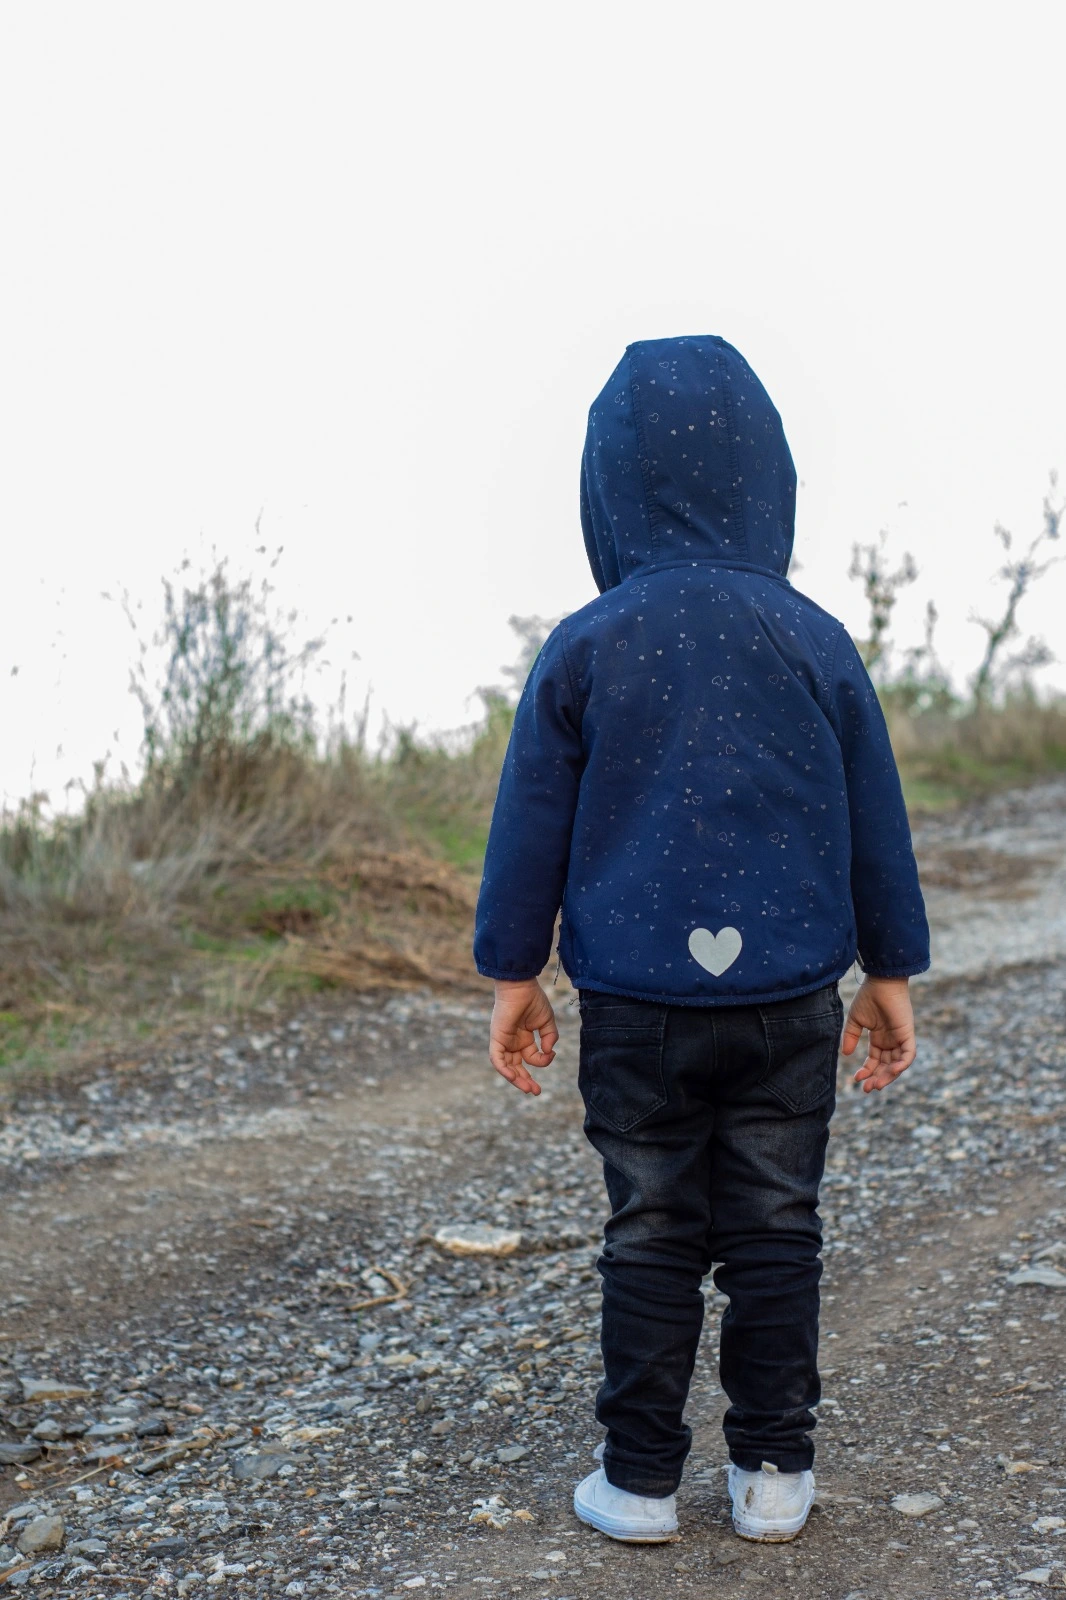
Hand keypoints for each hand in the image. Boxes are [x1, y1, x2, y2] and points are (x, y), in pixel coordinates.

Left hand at [487, 978, 558, 1095]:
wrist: (520, 986)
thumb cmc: (533, 1000)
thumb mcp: (547, 1021)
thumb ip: (550, 1037)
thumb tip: (549, 1052)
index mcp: (524, 1038)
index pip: (531, 1057)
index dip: (542, 1060)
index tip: (551, 1054)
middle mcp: (513, 1042)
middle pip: (517, 1067)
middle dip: (526, 1080)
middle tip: (536, 1092)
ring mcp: (504, 1041)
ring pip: (507, 1067)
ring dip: (517, 1079)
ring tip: (529, 1089)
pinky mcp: (497, 1038)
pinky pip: (497, 1059)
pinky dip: (504, 1069)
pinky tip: (514, 1077)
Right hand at [841, 976, 915, 1092]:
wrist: (881, 982)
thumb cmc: (868, 997)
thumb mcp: (855, 1021)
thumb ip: (850, 1037)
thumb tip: (846, 1055)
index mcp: (879, 1039)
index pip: (874, 1061)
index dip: (866, 1071)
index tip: (856, 1079)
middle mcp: (891, 1042)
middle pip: (886, 1067)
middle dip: (877, 1079)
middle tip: (867, 1089)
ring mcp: (900, 1039)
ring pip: (897, 1064)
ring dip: (888, 1076)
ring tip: (876, 1085)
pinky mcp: (908, 1035)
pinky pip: (908, 1055)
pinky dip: (902, 1064)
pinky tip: (891, 1071)